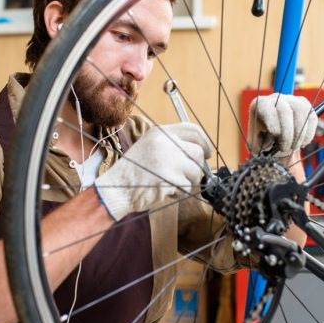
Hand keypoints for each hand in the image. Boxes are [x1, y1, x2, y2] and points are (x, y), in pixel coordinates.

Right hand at [94, 123, 211, 220]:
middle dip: (196, 167)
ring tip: (169, 183)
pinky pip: (187, 187)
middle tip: (186, 176)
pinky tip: (164, 191)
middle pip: (198, 152)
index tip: (207, 152)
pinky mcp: (170, 177)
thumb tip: (199, 152)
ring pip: (195, 171)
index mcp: (160, 132)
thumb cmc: (133, 172)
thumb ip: (171, 144)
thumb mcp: (149, 146)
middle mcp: (165, 142)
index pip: (192, 130)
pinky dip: (179, 192)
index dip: (204, 141)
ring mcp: (168, 159)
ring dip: (187, 181)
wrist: (116, 188)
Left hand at [247, 93, 316, 155]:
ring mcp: (293, 100)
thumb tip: (268, 142)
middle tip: (285, 148)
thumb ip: (259, 143)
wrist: (276, 140)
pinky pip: (311, 118)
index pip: (267, 108)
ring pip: (301, 113)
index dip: (272, 123)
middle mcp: (276, 98)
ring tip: (293, 146)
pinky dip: (308, 134)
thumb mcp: (256, 144)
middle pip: (285, 111)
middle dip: (287, 134)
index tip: (275, 137)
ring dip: (299, 135)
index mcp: (260, 104)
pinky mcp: (305, 106)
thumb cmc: (263, 140)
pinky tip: (301, 142)